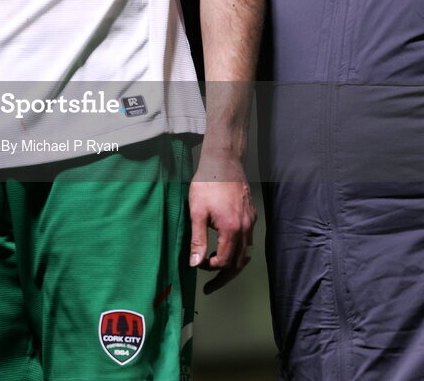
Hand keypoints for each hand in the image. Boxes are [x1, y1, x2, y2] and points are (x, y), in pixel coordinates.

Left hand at [188, 152, 255, 293]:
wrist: (223, 160)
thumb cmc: (208, 183)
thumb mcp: (197, 212)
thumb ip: (198, 240)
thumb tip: (196, 263)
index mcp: (232, 229)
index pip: (225, 261)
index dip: (211, 268)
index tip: (198, 264)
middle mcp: (246, 228)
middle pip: (239, 262)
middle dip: (224, 276)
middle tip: (211, 287)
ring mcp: (250, 221)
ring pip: (245, 252)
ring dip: (232, 264)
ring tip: (218, 270)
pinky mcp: (251, 214)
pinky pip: (248, 239)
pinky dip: (238, 250)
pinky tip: (227, 247)